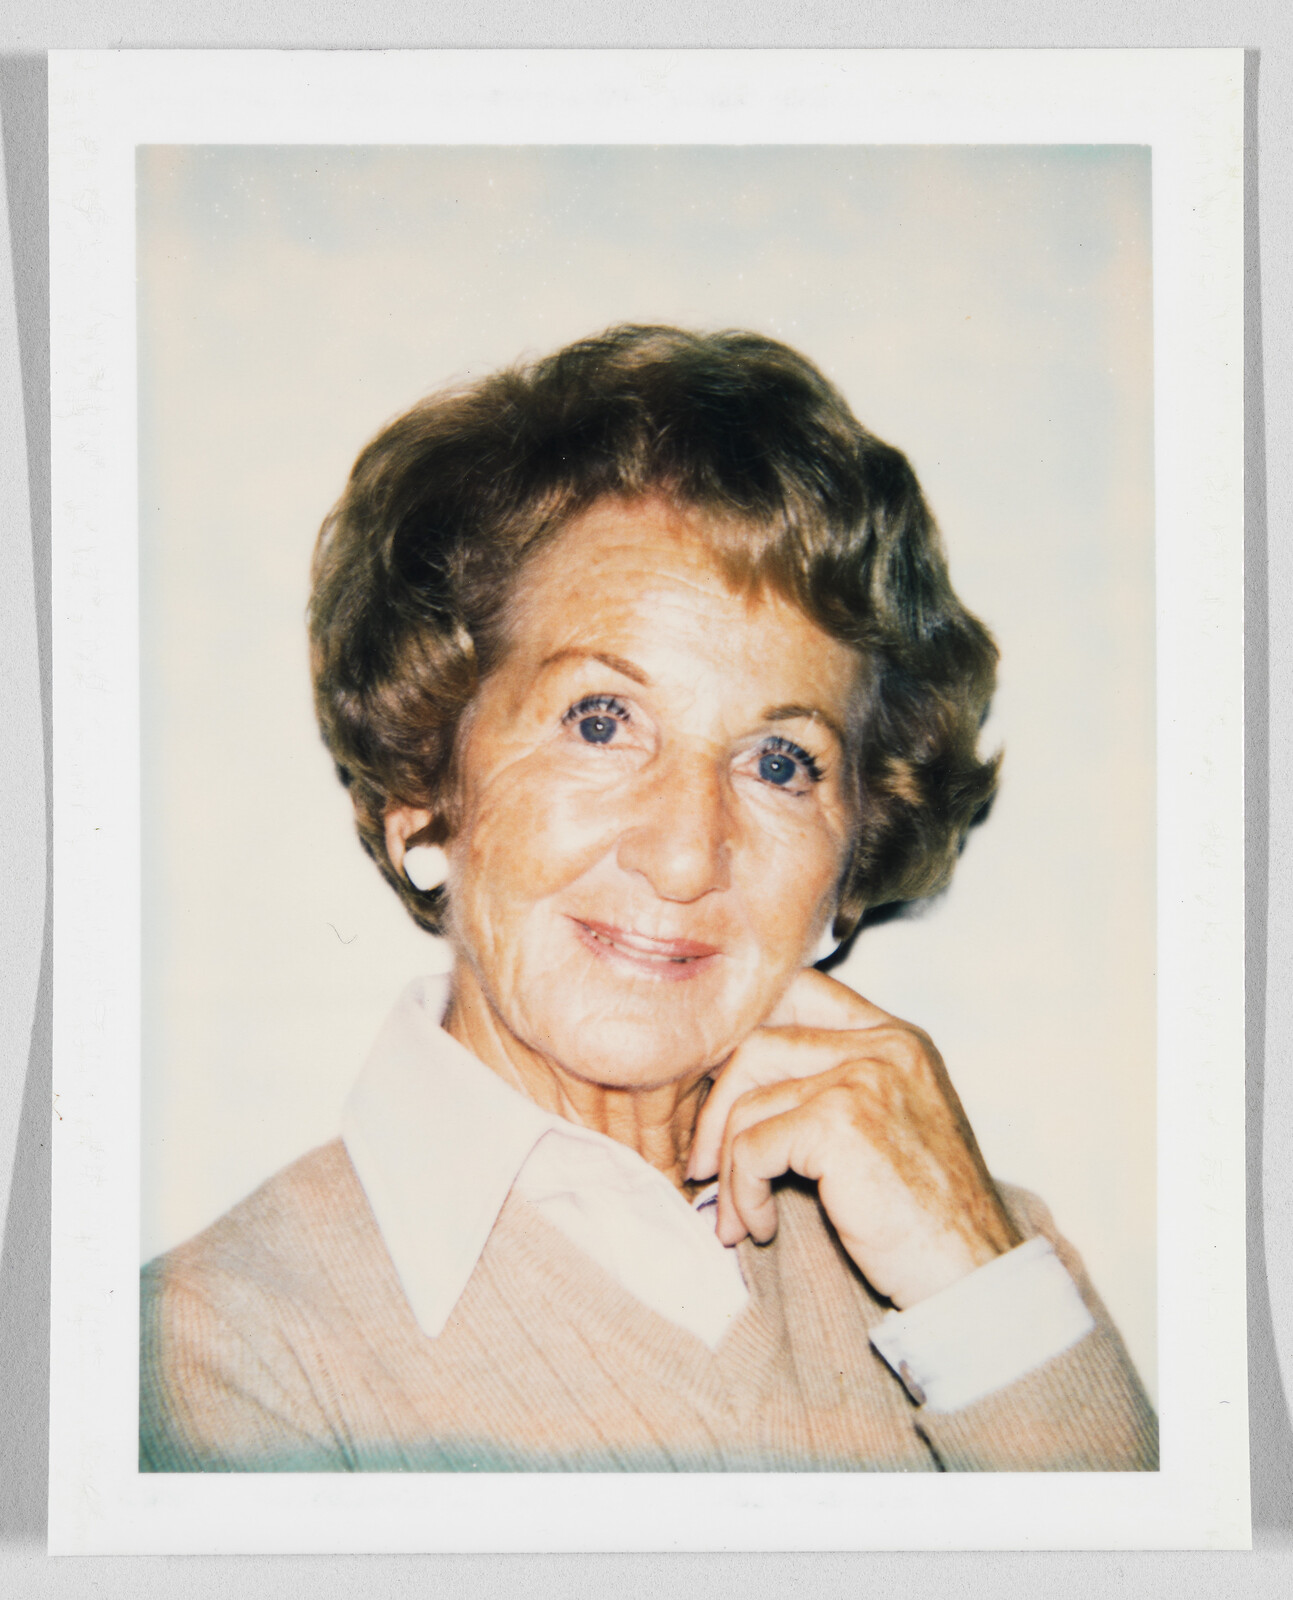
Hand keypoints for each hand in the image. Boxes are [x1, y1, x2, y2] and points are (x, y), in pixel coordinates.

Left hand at [686, 967, 1020, 1309]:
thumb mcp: (892, 1125)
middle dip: (714, 1110)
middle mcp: (883, 1045)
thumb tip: (734, 1082)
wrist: (976, 1276)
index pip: (798, 992)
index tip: (720, 1097)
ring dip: (726, 1166)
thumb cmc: (928, 1216)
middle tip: (702, 1166)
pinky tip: (761, 1226)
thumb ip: (835, 1085)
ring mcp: (863, 1078)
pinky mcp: (841, 1124)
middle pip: (755, 1043)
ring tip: (736, 1216)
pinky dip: (742, 1193)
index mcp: (897, 1038)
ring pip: (746, 1101)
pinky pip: (752, 1146)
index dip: (743, 1038)